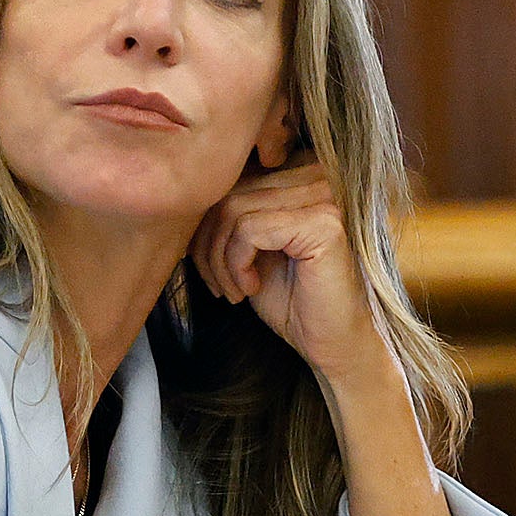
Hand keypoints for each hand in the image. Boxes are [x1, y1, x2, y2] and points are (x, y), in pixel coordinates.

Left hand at [189, 155, 391, 389]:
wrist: (333, 343)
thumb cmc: (291, 297)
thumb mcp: (247, 246)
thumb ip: (226, 214)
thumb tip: (181, 201)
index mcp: (297, 173)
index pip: (228, 179)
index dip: (205, 224)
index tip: (208, 264)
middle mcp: (315, 175)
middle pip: (226, 193)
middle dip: (207, 245)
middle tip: (218, 285)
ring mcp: (324, 196)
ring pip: (232, 211)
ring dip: (219, 260)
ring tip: (234, 290)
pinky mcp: (324, 223)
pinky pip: (249, 230)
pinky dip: (237, 263)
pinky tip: (252, 288)